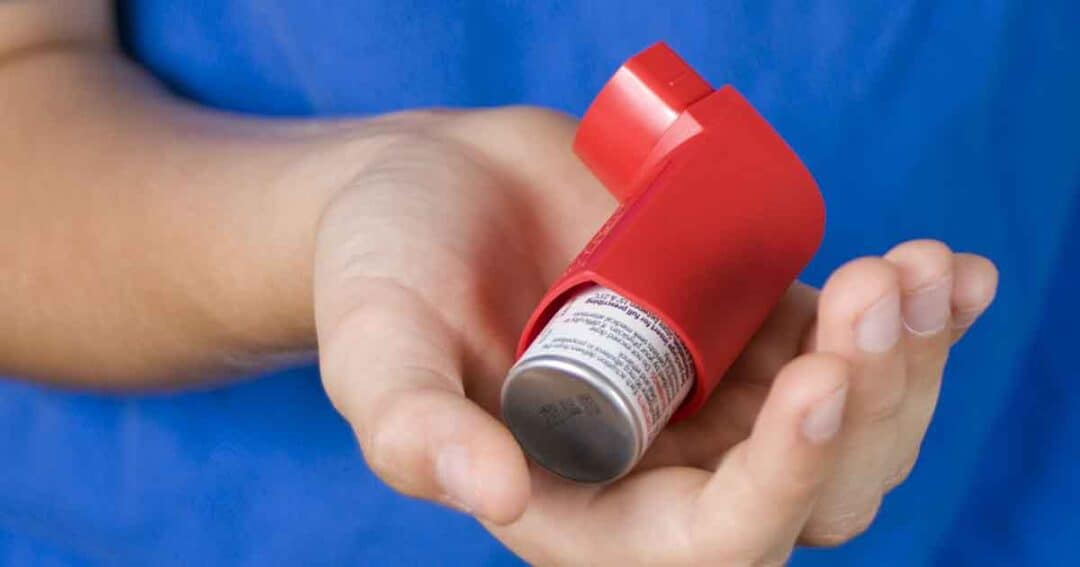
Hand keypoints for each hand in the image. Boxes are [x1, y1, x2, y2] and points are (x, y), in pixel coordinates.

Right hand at [313, 107, 998, 563]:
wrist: (428, 185)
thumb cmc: (383, 271)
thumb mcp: (376, 348)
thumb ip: (409, 426)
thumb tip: (490, 493)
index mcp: (590, 507)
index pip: (715, 542)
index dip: (780, 481)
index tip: (814, 380)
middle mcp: (671, 467)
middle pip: (819, 488)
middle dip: (872, 403)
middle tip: (874, 291)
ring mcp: (721, 394)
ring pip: (862, 421)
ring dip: (911, 355)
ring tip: (917, 268)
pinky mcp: (749, 322)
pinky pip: (858, 343)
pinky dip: (921, 315)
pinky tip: (954, 273)